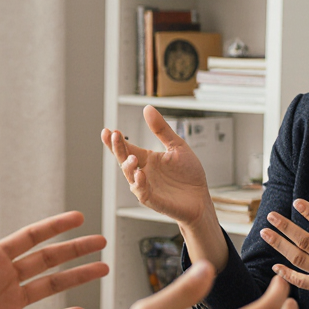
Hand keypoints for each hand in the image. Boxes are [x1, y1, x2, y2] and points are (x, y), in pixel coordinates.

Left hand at [0, 195, 107, 308]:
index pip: (33, 239)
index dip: (56, 227)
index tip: (79, 218)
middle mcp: (6, 280)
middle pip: (49, 262)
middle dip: (76, 252)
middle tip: (101, 243)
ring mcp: (10, 306)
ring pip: (51, 289)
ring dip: (77, 279)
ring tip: (102, 270)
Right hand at [102, 106, 211, 225]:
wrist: (201, 198)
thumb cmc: (189, 174)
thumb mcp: (177, 146)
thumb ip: (161, 130)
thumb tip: (147, 108)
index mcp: (147, 159)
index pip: (127, 148)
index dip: (116, 141)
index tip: (107, 130)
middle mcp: (142, 172)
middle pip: (124, 159)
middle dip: (117, 148)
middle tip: (113, 135)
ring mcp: (146, 187)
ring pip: (130, 176)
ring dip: (128, 166)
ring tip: (132, 157)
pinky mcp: (153, 200)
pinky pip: (142, 192)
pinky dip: (140, 184)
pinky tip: (141, 174)